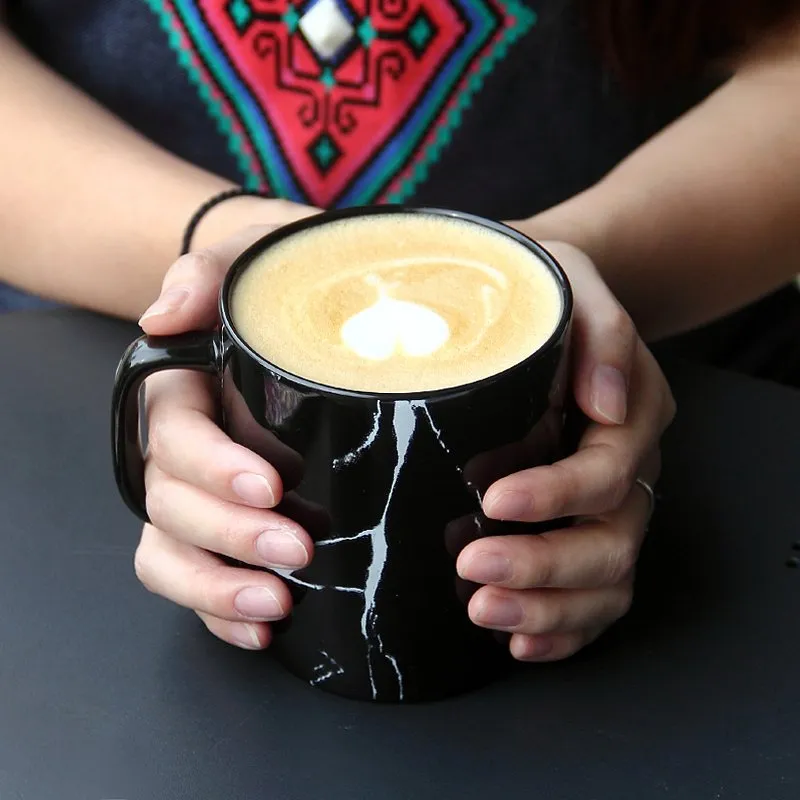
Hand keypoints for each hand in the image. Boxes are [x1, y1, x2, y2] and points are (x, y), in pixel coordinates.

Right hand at [134, 203, 317, 650]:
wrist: (305, 304)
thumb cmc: (279, 280)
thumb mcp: (250, 256)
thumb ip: (207, 272)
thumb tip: (164, 313)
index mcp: (182, 391)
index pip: (175, 437)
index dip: (213, 468)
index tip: (269, 484)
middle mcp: (184, 447)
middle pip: (172, 504)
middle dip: (228, 535)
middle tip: (294, 548)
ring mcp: (201, 489)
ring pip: (173, 550)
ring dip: (217, 586)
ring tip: (275, 604)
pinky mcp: (228, 519)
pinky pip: (199, 574)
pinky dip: (219, 609)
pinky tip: (262, 628)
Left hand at [456, 241, 675, 661]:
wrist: (543, 305)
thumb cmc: (547, 294)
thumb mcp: (572, 284)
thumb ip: (600, 331)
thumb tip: (605, 402)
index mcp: (629, 413)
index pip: (605, 471)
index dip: (556, 495)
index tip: (493, 497)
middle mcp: (624, 466)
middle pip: (610, 540)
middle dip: (543, 565)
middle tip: (473, 569)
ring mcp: (606, 504)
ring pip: (605, 580)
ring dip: (547, 608)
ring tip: (484, 612)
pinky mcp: (581, 526)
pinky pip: (592, 594)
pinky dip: (562, 628)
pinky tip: (517, 640)